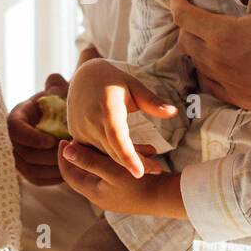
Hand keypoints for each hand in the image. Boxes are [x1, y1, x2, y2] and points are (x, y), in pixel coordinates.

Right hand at [6, 72, 70, 185]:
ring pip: (29, 169)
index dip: (31, 137)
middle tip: (68, 154)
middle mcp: (12, 138)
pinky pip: (36, 179)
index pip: (14, 129)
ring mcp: (18, 156)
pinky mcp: (27, 170)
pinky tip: (68, 171)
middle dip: (46, 156)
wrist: (60, 119)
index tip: (51, 140)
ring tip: (70, 162)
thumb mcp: (58, 92)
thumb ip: (56, 86)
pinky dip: (52, 178)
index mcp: (17, 116)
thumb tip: (54, 80)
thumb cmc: (59, 104)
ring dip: (51, 168)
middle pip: (22, 153)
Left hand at [58, 140, 184, 217]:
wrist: (168, 198)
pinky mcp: (125, 190)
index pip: (68, 174)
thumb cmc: (139, 185)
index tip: (64, 139)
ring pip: (103, 169)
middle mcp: (100, 195)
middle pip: (84, 171)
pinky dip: (121, 161)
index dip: (64, 157)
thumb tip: (66, 150)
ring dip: (108, 154)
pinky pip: (117, 171)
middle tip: (83, 135)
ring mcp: (113, 194)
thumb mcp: (112, 170)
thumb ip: (89, 160)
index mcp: (93, 191)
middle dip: (87, 152)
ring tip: (117, 140)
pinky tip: (136, 150)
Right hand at [67, 59, 177, 177]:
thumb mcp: (134, 85)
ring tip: (150, 155)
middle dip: (136, 163)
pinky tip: (131, 154)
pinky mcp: (77, 136)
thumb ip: (152, 101)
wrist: (83, 77)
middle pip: (114, 151)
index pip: (117, 135)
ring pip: (106, 155)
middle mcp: (91, 121)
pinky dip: (113, 155)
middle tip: (158, 169)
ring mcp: (81, 130)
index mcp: (107, 107)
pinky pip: (97, 152)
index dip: (128, 155)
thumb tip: (173, 112)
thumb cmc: (113, 81)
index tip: (139, 173)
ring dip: (127, 160)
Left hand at [170, 0, 250, 121]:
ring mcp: (224, 82)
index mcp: (224, 35)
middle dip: (184, 23)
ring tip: (205, 34)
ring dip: (194, 46)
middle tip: (195, 11)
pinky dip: (204, 70)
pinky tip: (216, 63)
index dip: (176, 1)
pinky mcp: (234, 98)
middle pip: (184, 39)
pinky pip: (206, 83)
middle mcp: (217, 60)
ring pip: (193, 62)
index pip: (183, 16)